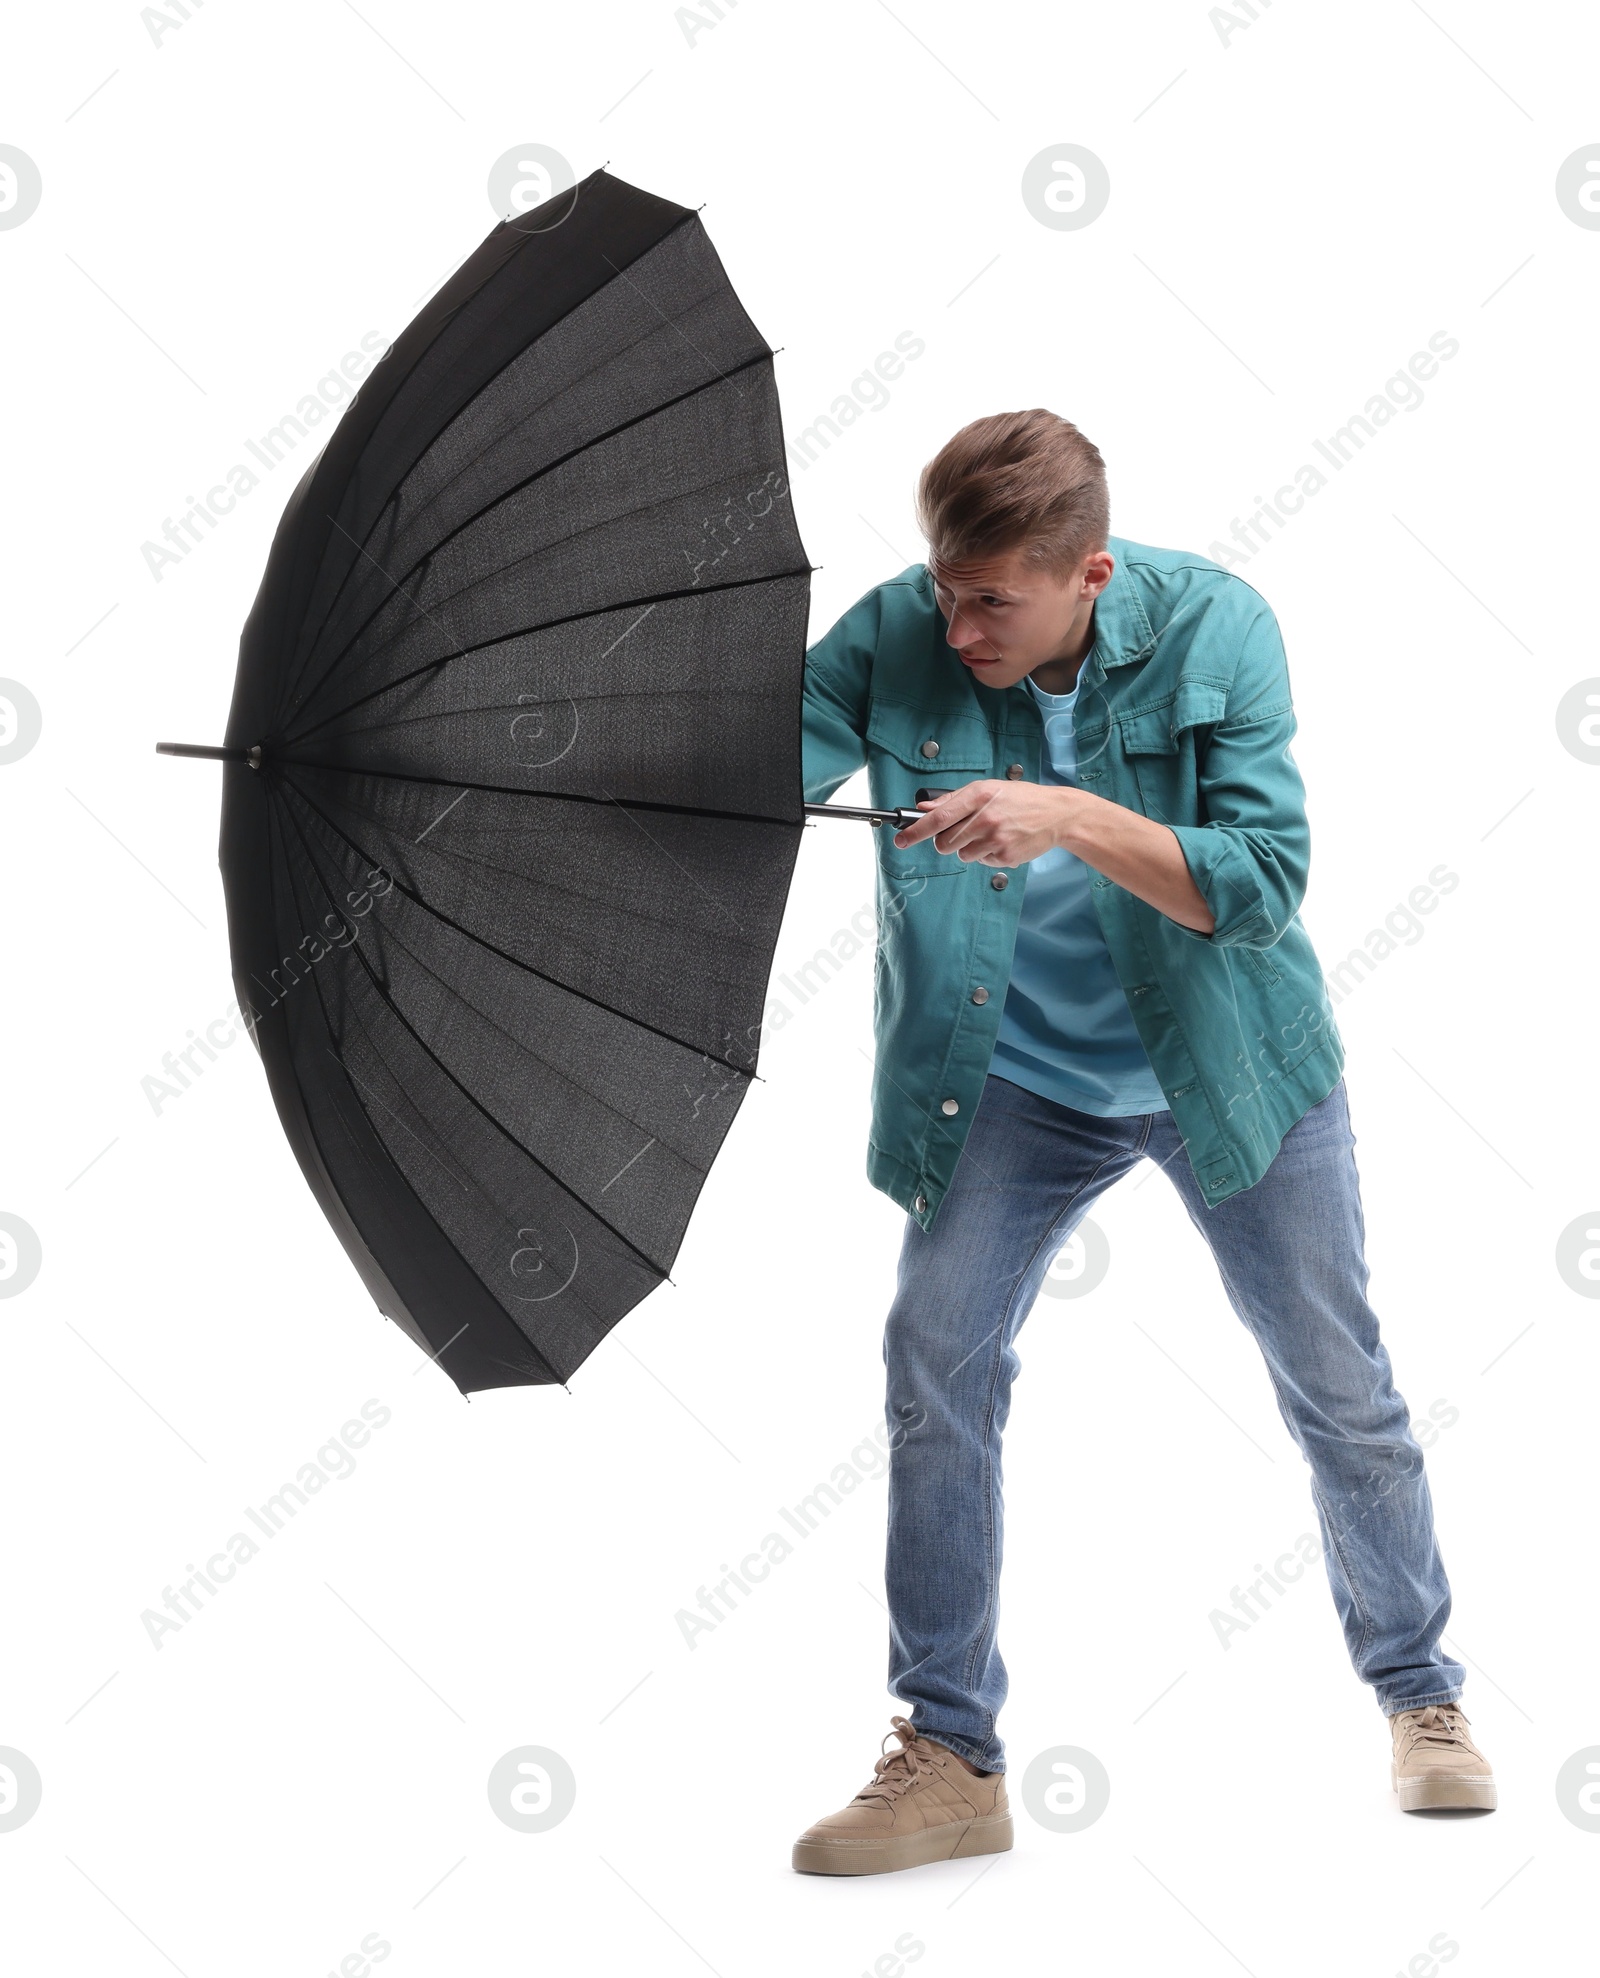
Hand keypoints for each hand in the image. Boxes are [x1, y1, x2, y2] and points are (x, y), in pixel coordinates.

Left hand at [892, 780, 1079, 865]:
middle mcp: (985, 817)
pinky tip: (1003, 841)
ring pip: (961, 855)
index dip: (915, 832)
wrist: (1057, 814)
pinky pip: (982, 862)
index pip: (938, 818)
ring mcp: (995, 838)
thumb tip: (924, 808)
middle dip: (946, 841)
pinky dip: (987, 855)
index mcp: (978, 795)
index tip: (900, 841)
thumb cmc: (1021, 799)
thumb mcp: (988, 789)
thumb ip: (954, 799)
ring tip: (990, 834)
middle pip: (944, 843)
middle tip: (964, 832)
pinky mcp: (1005, 855)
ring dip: (969, 848)